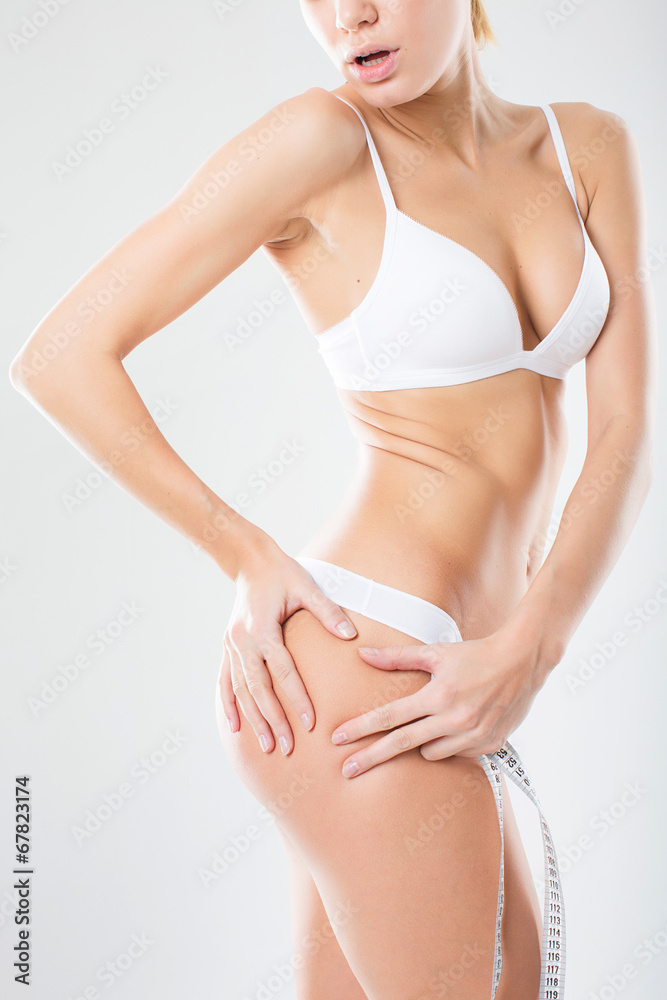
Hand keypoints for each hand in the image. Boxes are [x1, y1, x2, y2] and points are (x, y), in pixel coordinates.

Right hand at [218, 539, 357, 754]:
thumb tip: (351, 635)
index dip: (296, 699)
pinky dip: (228, 704)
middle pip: (259, 689)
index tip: (309, 723)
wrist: (250, 560)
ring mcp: (232, 645)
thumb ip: (328, 612)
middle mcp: (243, 641)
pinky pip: (225, 681)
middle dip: (273, 720)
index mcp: (263, 629)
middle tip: (286, 747)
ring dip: (253, 720)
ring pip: (241, 690)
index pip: (283, 672)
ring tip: (266, 746)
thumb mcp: (307, 587)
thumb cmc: (283, 573)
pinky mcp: (228, 646)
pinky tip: (234, 727)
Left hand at [330, 625, 543, 777]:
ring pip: (430, 753)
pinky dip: (451, 743)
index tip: (337, 739)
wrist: (523, 662)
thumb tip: (363, 654)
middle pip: (401, 744)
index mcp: (437, 696)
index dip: (361, 728)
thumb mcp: (436, 652)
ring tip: (433, 721)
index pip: (390, 717)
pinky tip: (460, 724)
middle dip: (370, 757)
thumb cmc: (475, 654)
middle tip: (345, 770)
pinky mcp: (489, 746)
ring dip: (422, 742)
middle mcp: (454, 720)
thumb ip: (397, 657)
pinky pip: (457, 754)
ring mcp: (473, 737)